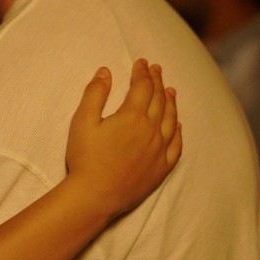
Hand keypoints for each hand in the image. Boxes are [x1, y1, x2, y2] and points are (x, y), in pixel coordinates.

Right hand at [66, 59, 181, 217]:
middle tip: (156, 70)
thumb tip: (105, 72)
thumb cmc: (85, 158)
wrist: (95, 196)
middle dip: (157, 82)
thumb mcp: (83, 122)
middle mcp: (152, 130)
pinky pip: (176, 146)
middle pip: (159, 99)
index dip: (142, 72)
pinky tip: (177, 125)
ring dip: (170, 102)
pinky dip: (177, 131)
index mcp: (133, 116)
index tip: (141, 63)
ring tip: (170, 91)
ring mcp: (159, 150)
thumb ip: (95, 94)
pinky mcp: (161, 168)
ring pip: (170, 119)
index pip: (143, 87)